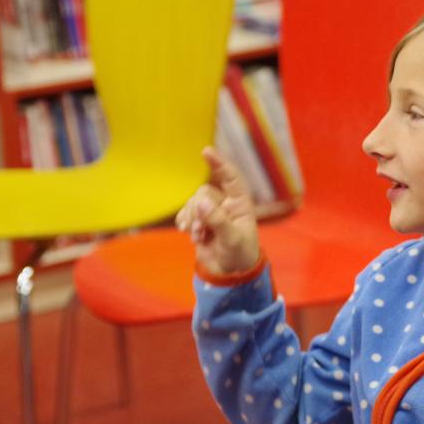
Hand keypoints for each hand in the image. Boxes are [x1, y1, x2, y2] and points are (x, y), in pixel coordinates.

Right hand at [175, 146, 261, 274]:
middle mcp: (225, 204)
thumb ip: (217, 220)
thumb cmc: (240, 254)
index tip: (205, 151)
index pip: (230, 177)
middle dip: (199, 211)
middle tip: (201, 230)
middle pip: (204, 193)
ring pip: (193, 202)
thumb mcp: (232, 239)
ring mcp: (211, 212)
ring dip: (191, 218)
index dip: (219, 163)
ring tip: (197, 236)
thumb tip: (200, 202)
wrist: (230, 273)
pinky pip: (185, 213)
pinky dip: (184, 221)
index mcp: (240, 203)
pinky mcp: (198, 222)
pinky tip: (187, 232)